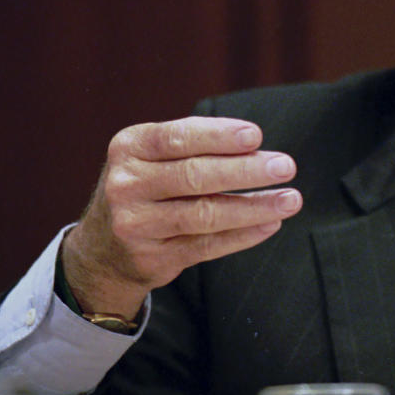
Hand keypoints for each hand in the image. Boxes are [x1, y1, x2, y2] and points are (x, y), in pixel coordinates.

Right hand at [62, 117, 300, 317]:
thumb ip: (196, 145)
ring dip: (254, 207)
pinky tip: (270, 224)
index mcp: (129, 147)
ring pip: (205, 214)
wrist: (103, 247)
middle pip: (194, 176)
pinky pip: (207, 246)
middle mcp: (126, 185)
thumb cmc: (148, 184)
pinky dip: (243, 235)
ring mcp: (136, 225)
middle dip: (246, 170)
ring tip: (291, 199)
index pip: (177, 137)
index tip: (256, 135)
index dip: (218, 136)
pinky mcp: (153, 258)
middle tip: (286, 166)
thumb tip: (255, 145)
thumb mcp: (155, 155)